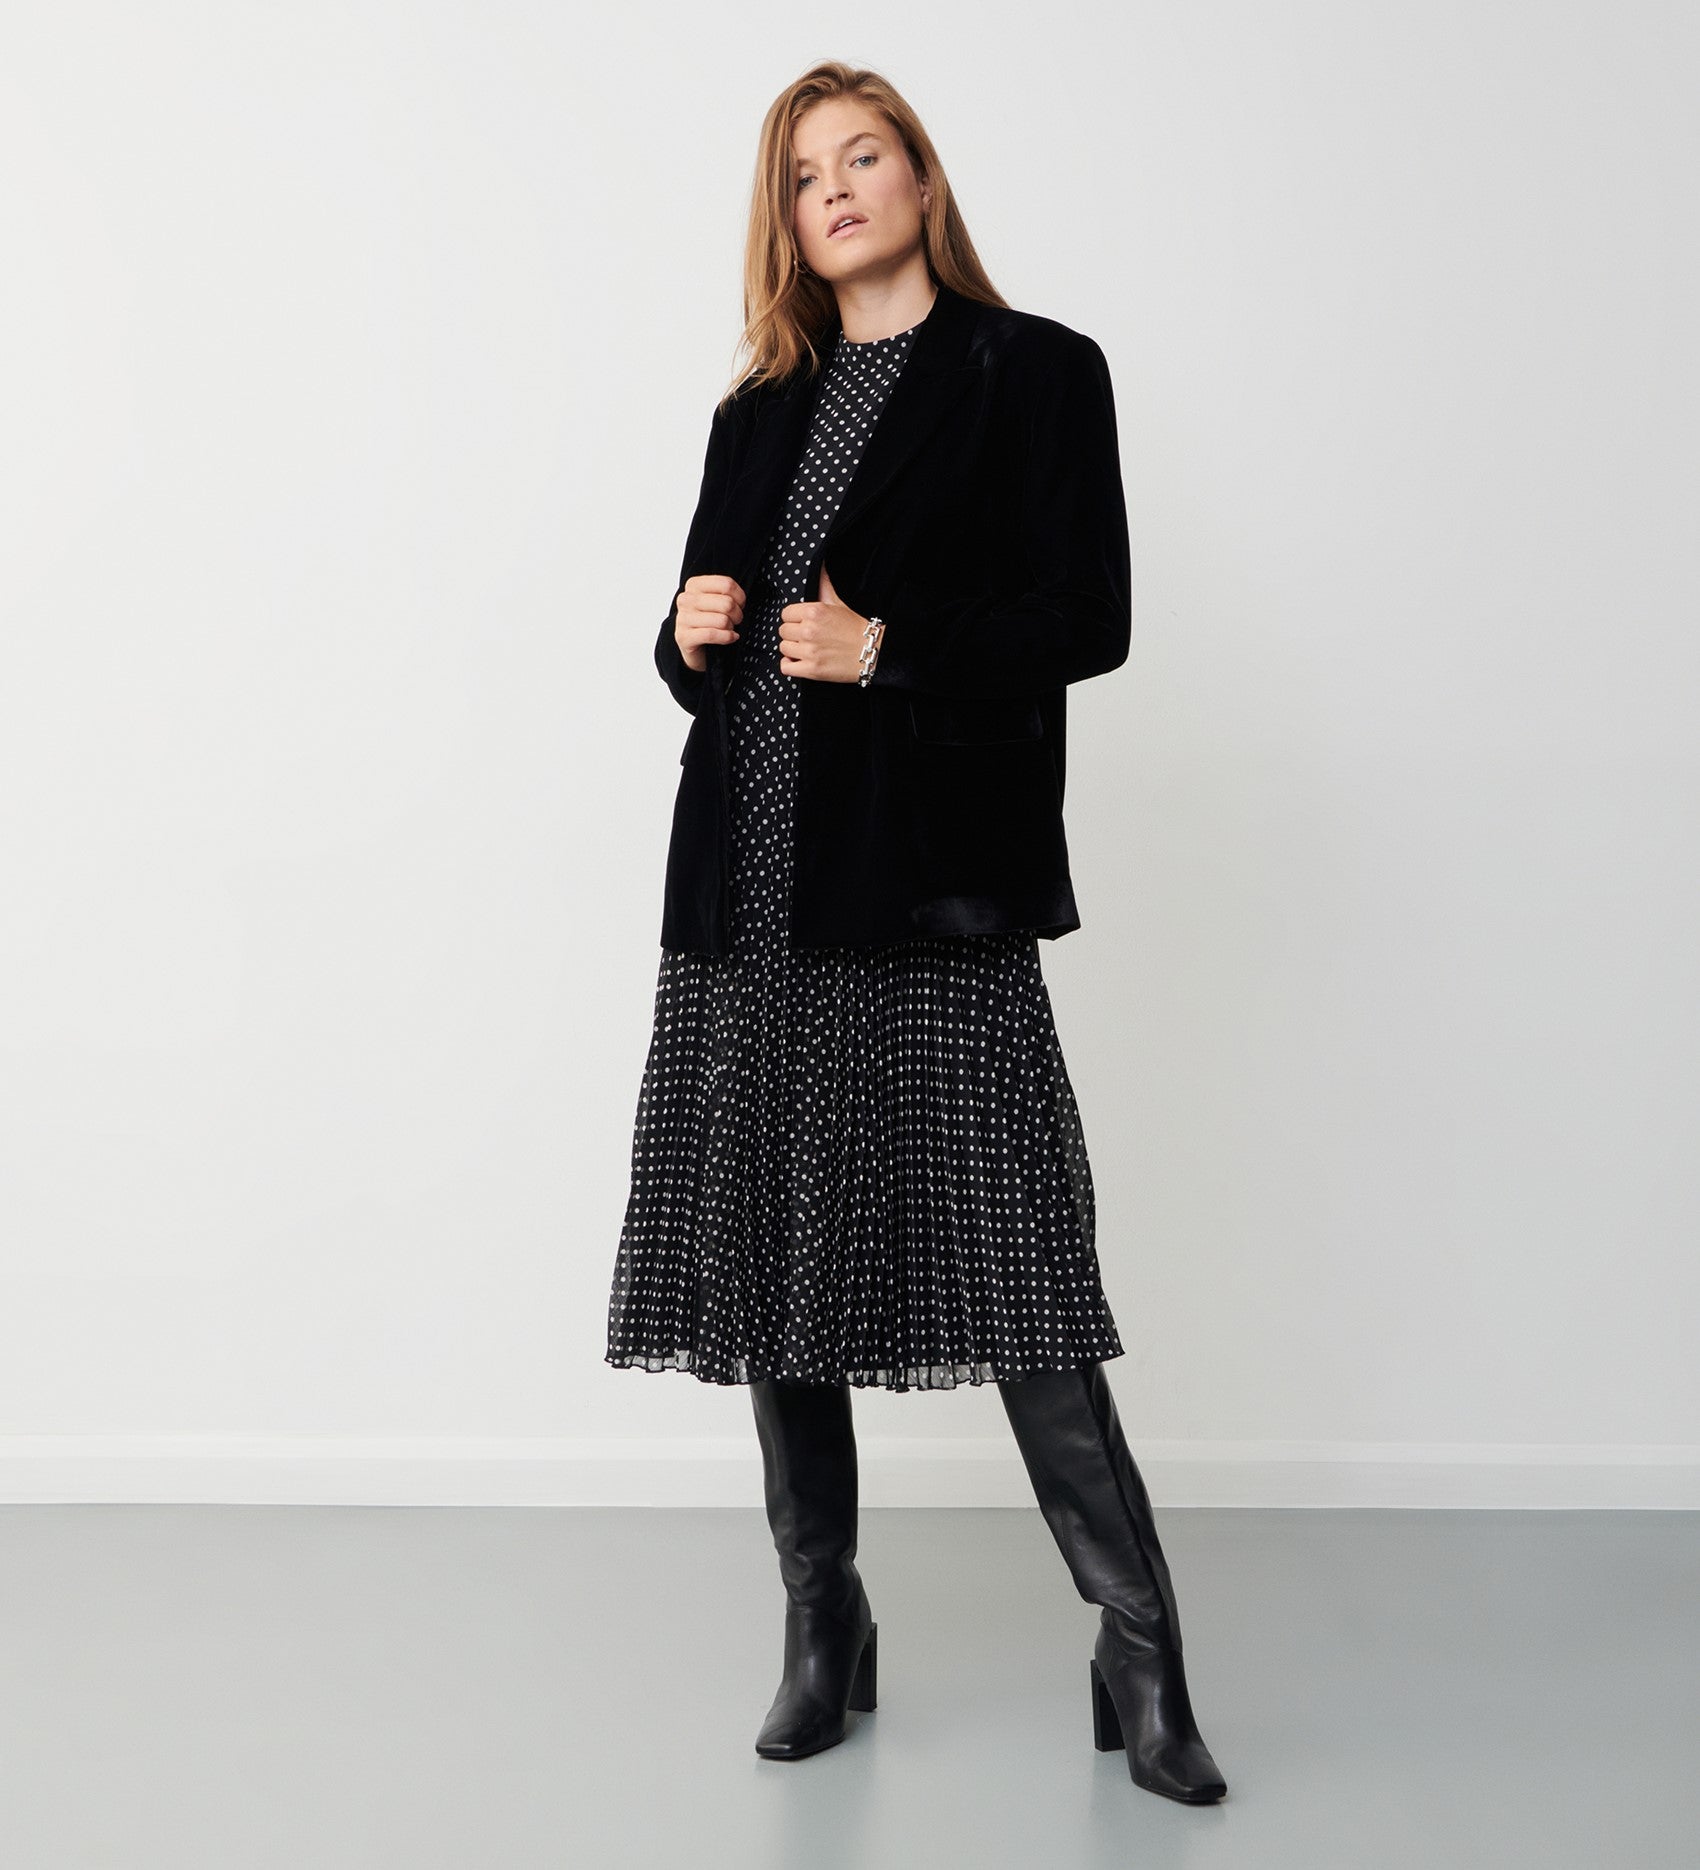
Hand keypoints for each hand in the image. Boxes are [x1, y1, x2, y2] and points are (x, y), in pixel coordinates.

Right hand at [674, 574, 744, 672]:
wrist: (692, 644)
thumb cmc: (707, 620)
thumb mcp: (714, 600)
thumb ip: (725, 593)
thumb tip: (740, 600)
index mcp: (694, 585)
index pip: (726, 584)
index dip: (740, 597)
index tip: (740, 604)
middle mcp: (686, 599)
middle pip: (727, 603)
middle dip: (737, 614)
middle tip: (735, 619)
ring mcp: (683, 618)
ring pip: (722, 620)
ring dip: (731, 627)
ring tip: (729, 628)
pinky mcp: (684, 637)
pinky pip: (712, 635)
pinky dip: (727, 637)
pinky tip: (731, 637)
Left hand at [778, 563, 883, 682]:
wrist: (871, 651)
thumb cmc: (855, 628)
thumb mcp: (838, 602)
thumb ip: (824, 585)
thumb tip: (820, 567)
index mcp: (814, 612)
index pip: (786, 614)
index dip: (793, 619)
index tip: (801, 624)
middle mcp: (809, 630)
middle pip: (783, 631)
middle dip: (793, 634)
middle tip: (806, 637)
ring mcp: (810, 651)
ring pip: (783, 648)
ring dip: (792, 650)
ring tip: (805, 649)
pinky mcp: (811, 669)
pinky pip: (786, 667)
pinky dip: (790, 665)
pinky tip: (799, 662)